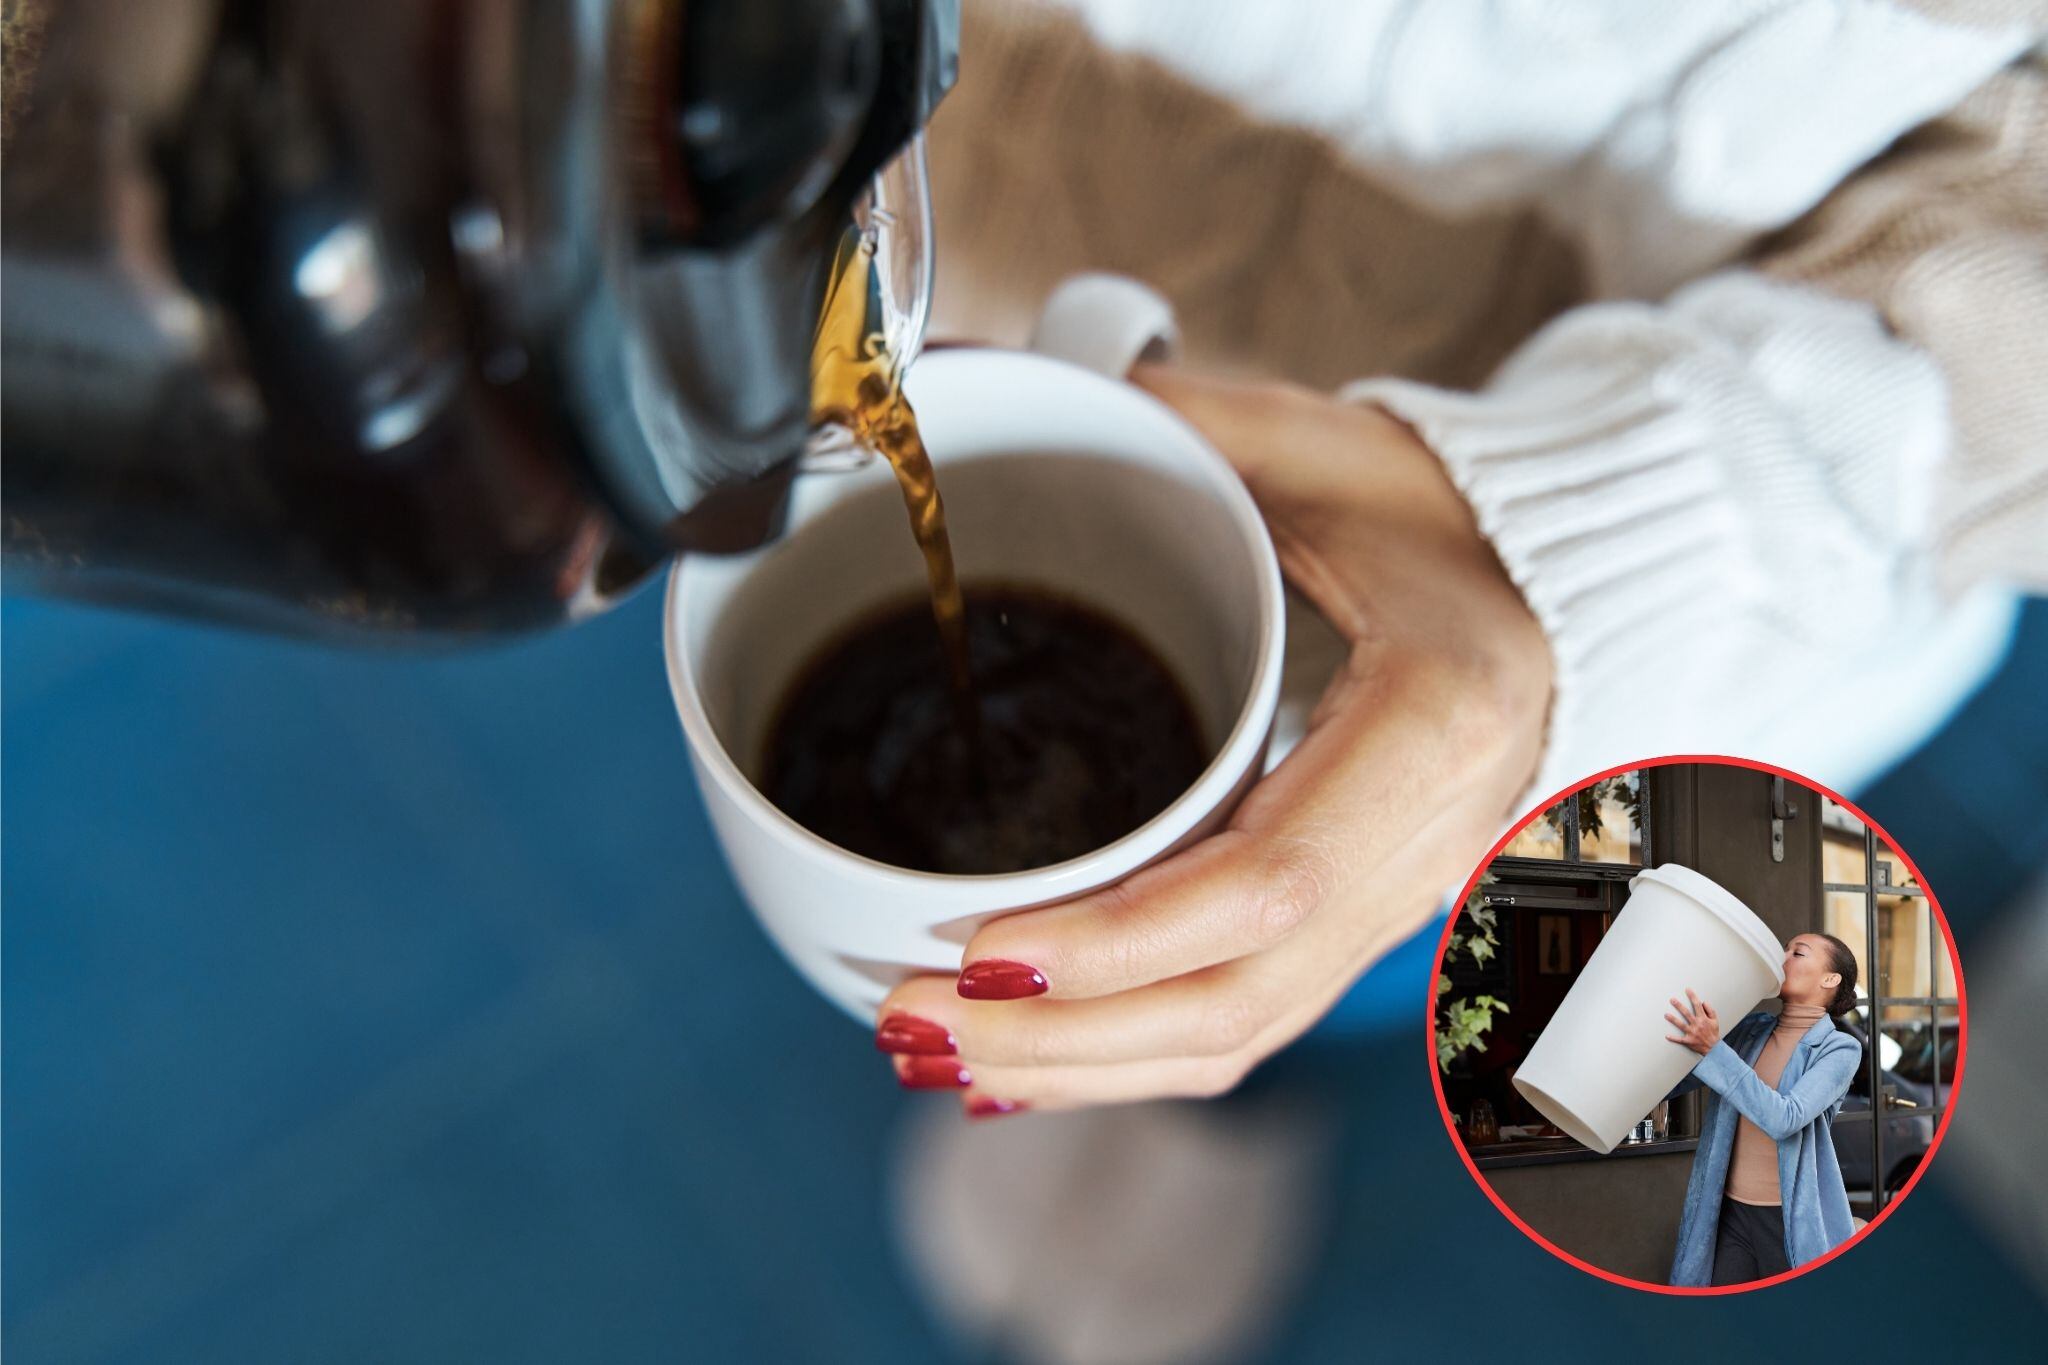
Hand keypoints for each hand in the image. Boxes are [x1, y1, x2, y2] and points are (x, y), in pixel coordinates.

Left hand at [874, 366, 1552, 1112]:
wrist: (1569, 583)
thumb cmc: (1454, 512)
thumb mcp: (1321, 449)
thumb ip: (1175, 423)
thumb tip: (990, 383)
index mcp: (1433, 725)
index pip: (1267, 883)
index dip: (1116, 939)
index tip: (978, 949)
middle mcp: (1427, 845)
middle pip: (1234, 1001)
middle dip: (1060, 1038)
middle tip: (908, 1019)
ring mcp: (1403, 902)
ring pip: (1235, 1035)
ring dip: (1078, 1069)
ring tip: (935, 1052)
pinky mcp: (1365, 922)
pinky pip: (1246, 1018)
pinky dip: (1129, 1056)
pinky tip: (1031, 1064)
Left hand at [1665, 989, 1720, 1054]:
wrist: (1714, 1048)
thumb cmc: (1713, 1033)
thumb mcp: (1715, 1021)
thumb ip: (1710, 1010)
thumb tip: (1704, 1002)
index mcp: (1703, 1019)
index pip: (1697, 1005)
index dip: (1692, 997)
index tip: (1687, 990)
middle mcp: (1697, 1025)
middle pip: (1686, 1013)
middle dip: (1679, 1006)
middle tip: (1672, 1000)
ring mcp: (1692, 1033)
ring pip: (1681, 1025)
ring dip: (1673, 1020)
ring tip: (1666, 1015)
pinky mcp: (1689, 1041)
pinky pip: (1680, 1039)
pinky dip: (1673, 1038)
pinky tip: (1667, 1036)